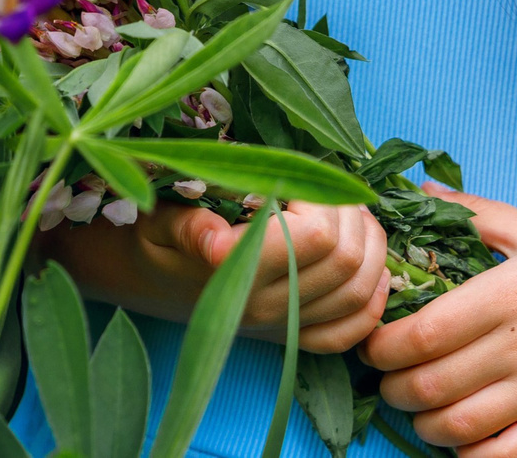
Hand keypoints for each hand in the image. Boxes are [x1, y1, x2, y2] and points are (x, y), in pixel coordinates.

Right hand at [42, 198, 390, 351]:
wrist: (143, 279)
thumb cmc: (150, 236)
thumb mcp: (156, 220)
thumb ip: (186, 225)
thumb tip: (215, 238)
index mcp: (235, 275)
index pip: (316, 240)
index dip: (325, 200)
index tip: (301, 177)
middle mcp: (264, 309)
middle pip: (347, 262)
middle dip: (353, 215)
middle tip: (331, 189)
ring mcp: (282, 328)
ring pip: (360, 293)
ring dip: (372, 247)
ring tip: (350, 214)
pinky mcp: (292, 338)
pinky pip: (353, 328)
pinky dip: (373, 295)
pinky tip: (367, 264)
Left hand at [360, 190, 516, 457]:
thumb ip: (472, 214)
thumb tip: (415, 191)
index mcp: (509, 293)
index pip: (422, 334)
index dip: (381, 345)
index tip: (369, 340)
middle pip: (429, 385)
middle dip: (391, 388)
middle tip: (384, 376)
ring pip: (459, 427)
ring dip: (422, 424)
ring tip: (416, 407)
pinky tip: (461, 441)